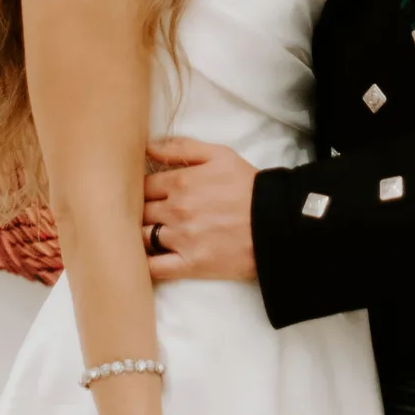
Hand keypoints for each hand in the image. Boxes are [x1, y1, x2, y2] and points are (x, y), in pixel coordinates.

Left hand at [143, 138, 257, 282]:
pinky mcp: (190, 265)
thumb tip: (146, 145)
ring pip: (141, 238)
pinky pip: (154, 268)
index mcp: (181, 182)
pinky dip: (144, 265)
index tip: (146, 193)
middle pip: (139, 211)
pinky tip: (143, 260)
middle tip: (144, 213)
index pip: (142, 185)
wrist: (276, 223)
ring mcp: (181, 239)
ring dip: (140, 235)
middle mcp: (176, 211)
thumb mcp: (219, 155)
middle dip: (138, 210)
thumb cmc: (248, 186)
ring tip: (145, 234)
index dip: (141, 188)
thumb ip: (181, 147)